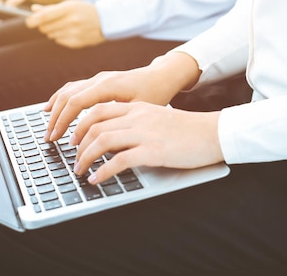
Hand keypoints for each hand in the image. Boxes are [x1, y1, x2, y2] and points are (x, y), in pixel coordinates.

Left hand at [26, 1, 104, 47]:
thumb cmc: (84, 10)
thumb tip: (33, 10)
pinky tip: (68, 32)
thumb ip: (51, 8)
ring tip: (61, 25)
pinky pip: (59, 41)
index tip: (28, 22)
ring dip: (51, 31)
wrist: (106, 21)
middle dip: (42, 25)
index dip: (33, 20)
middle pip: (45, 27)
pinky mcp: (76, 43)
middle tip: (45, 22)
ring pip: (51, 35)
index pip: (45, 16)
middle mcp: (71, 21)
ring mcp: (74, 33)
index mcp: (69, 8)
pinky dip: (59, 37)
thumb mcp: (69, 4)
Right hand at [43, 52, 201, 140]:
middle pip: (68, 97)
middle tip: (49, 138)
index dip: (64, 121)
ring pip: (68, 91)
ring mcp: (98, 78)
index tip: (58, 139)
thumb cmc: (156, 93)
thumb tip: (102, 145)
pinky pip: (73, 88)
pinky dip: (60, 98)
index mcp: (108, 86)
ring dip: (55, 109)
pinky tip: (51, 108)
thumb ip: (121, 125)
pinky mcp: (98, 81)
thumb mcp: (141, 111)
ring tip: (48, 128)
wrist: (162, 76)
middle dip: (56, 119)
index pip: (76, 102)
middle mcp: (99, 79)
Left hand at [72, 102, 222, 184]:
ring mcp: (145, 133)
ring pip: (102, 141)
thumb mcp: (157, 119)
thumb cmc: (187, 130)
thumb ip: (134, 124)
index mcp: (138, 108)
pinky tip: (96, 179)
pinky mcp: (153, 151)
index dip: (80, 125)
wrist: (213, 133)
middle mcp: (138, 117)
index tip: (73, 139)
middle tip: (73, 159)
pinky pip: (119, 161)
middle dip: (78, 144)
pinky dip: (102, 171)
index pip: (99, 110)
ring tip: (80, 171)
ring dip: (85, 158)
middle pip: (95, 125)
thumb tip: (111, 141)